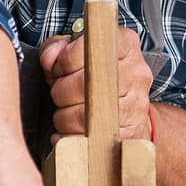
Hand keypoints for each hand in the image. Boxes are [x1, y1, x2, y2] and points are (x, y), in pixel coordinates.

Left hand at [40, 26, 152, 140]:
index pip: (90, 49)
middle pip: (84, 85)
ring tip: (67, 112)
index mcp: (125, 45)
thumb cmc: (98, 78)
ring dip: (64, 117)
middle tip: (61, 93)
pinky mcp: (131, 133)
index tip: (59, 69)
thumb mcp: (75, 54)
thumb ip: (57, 49)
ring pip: (83, 116)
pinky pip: (89, 141)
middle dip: (61, 91)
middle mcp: (136, 73)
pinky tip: (71, 131)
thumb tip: (49, 59)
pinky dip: (70, 138)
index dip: (65, 61)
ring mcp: (136, 105)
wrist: (130, 110)